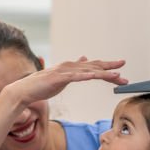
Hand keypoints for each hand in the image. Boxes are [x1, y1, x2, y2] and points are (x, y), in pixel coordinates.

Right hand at [5, 56, 127, 106]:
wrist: (26, 90)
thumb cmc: (42, 86)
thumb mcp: (62, 77)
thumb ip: (74, 70)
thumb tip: (83, 59)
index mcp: (72, 67)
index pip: (93, 66)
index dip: (107, 67)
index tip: (120, 69)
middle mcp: (70, 66)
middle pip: (94, 66)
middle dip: (110, 67)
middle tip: (123, 66)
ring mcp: (64, 72)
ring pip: (88, 71)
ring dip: (103, 72)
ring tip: (116, 75)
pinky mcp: (59, 78)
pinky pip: (76, 77)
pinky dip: (87, 76)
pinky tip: (96, 76)